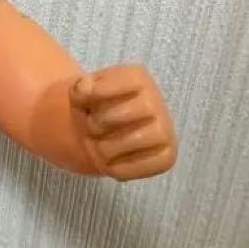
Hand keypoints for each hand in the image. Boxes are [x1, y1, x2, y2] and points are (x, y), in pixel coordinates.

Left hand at [70, 65, 176, 180]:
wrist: (100, 136)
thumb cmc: (92, 110)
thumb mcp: (80, 93)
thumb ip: (80, 88)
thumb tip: (85, 89)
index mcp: (137, 78)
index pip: (120, 82)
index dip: (95, 94)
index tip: (85, 103)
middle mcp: (156, 101)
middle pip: (123, 113)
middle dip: (99, 124)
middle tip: (93, 128)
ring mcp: (165, 129)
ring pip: (135, 140)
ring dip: (106, 149)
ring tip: (101, 147)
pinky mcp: (168, 156)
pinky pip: (143, 166)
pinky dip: (119, 169)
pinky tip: (112, 162)